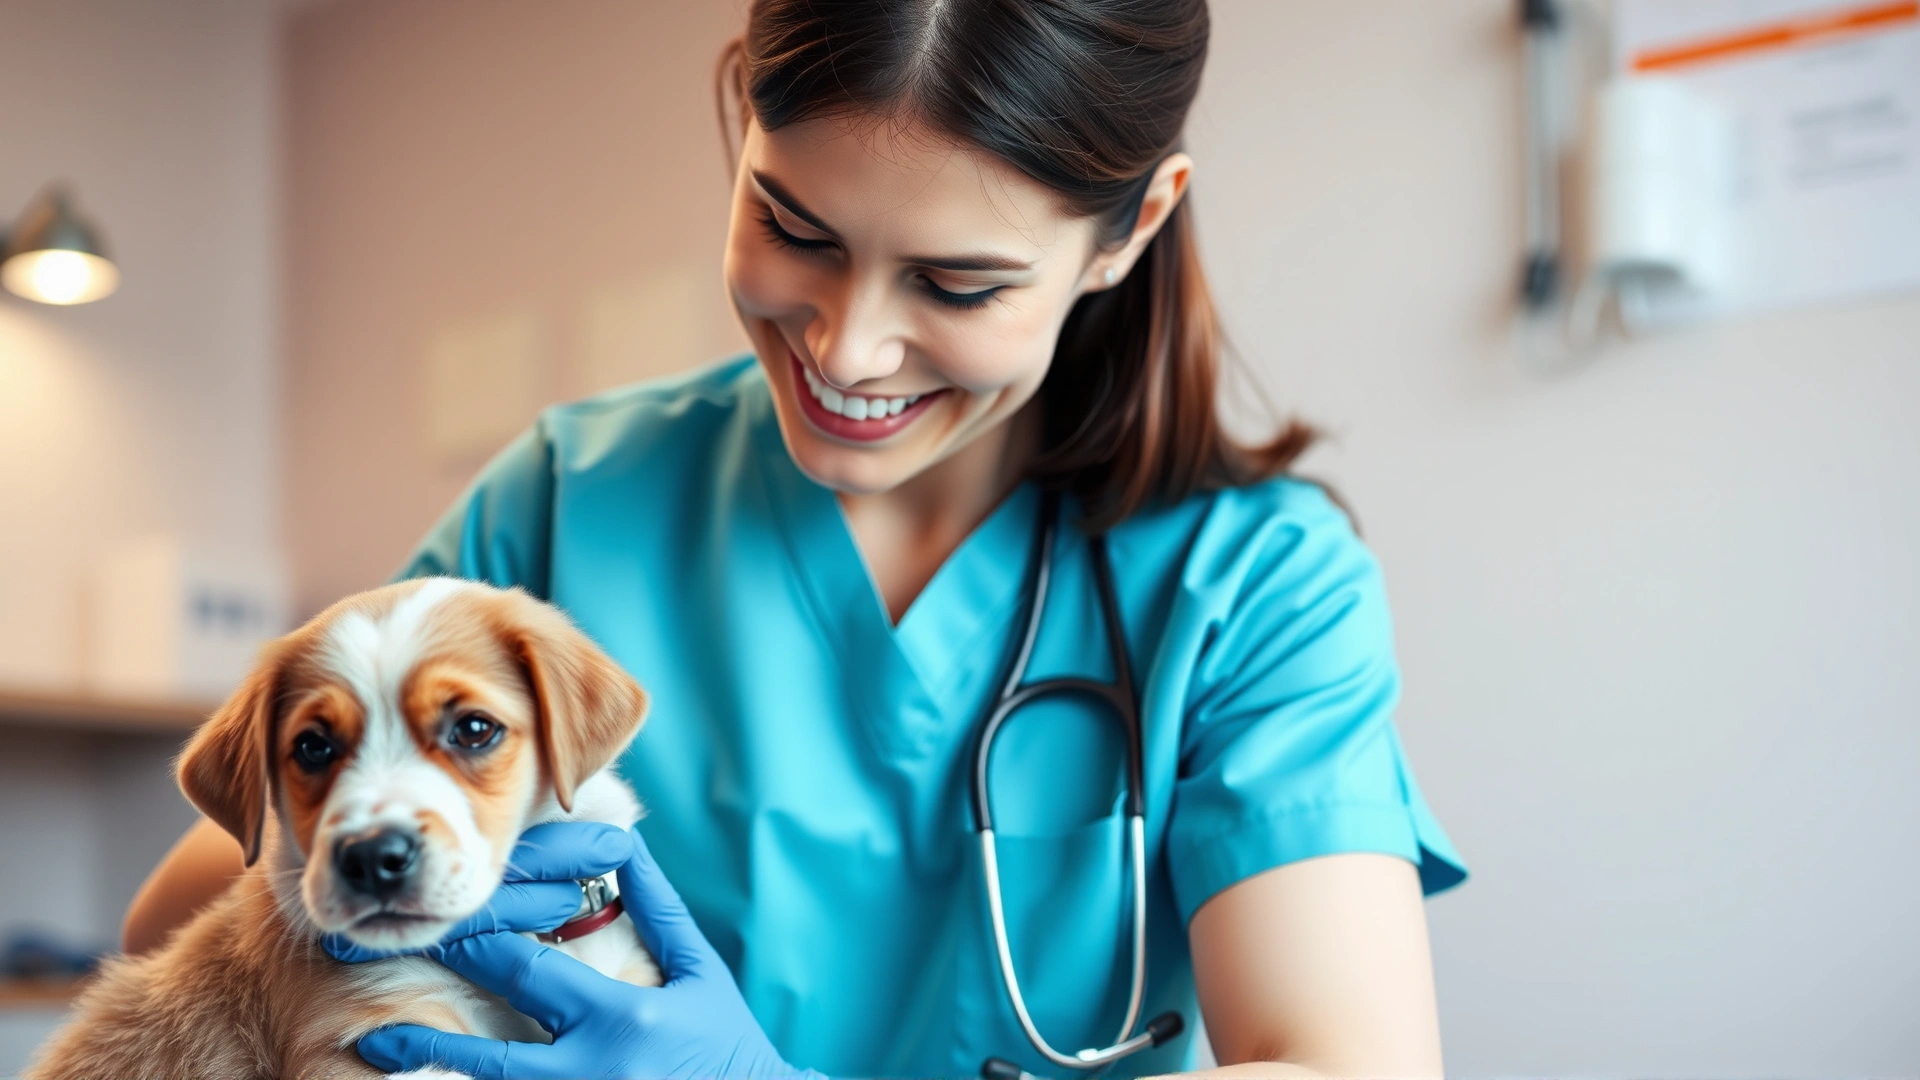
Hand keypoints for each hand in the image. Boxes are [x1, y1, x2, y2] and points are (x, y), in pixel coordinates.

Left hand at [350, 822, 815, 1079]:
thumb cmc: (729, 1044)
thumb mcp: (700, 972)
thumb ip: (657, 909)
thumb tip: (620, 843)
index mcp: (622, 1018)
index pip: (527, 970)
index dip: (475, 942)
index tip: (433, 921)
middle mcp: (592, 1071)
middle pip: (490, 1036)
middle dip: (434, 1001)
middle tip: (380, 967)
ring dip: (434, 1064)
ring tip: (378, 1046)